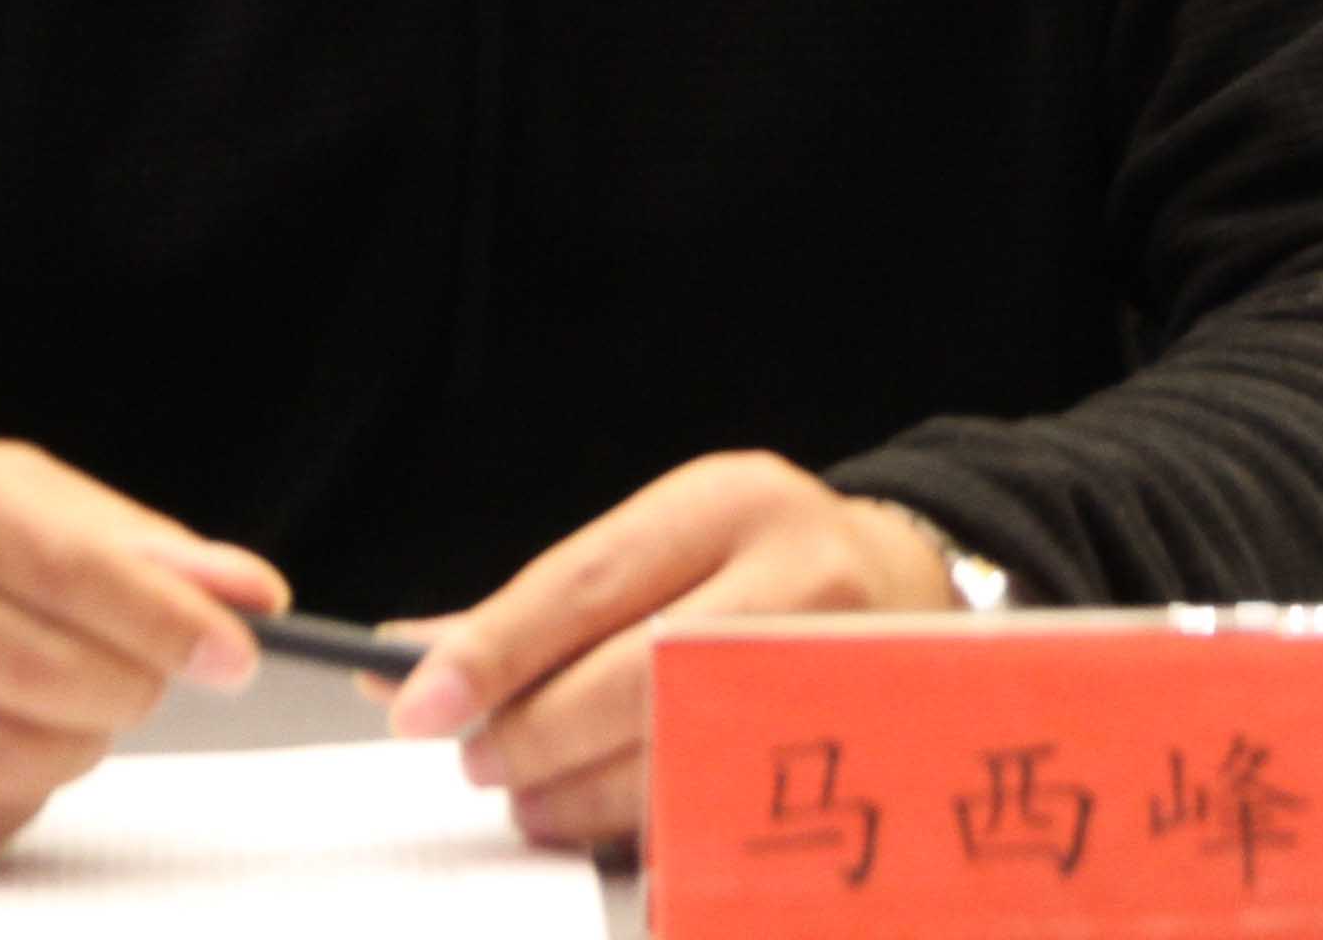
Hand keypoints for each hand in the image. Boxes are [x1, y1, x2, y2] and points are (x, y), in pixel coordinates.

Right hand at [0, 411, 285, 871]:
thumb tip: (249, 593)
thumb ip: (123, 537)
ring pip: (23, 762)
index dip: (166, 619)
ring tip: (52, 695)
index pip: (65, 567)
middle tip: (143, 671)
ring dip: (77, 740)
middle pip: (52, 676)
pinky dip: (10, 791)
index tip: (237, 650)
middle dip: (132, 684)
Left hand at [387, 453, 953, 851]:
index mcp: (727, 502)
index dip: (497, 647)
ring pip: (683, 750)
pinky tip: (610, 819)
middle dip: (535, 730)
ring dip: (583, 791)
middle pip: (636, 671)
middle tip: (478, 759)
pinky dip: (651, 821)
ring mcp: (840, 662)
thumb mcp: (664, 545)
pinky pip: (733, 802)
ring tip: (534, 799)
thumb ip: (541, 606)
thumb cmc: (761, 566)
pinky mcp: (862, 744)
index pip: (589, 580)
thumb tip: (407, 660)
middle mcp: (797, 571)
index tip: (420, 698)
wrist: (915, 582)